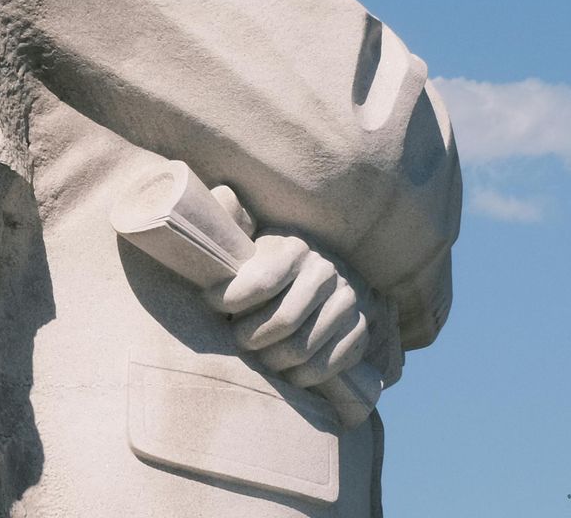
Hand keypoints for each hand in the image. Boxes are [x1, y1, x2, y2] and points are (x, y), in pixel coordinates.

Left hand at [204, 232, 371, 388]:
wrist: (316, 280)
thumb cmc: (267, 263)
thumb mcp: (249, 239)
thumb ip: (231, 220)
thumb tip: (222, 195)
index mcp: (296, 248)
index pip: (263, 280)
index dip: (230, 299)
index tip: (209, 304)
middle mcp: (325, 271)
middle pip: (283, 322)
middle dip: (251, 338)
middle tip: (237, 339)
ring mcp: (347, 300)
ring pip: (303, 348)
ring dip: (275, 361)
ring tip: (259, 357)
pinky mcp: (360, 328)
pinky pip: (330, 363)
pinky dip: (305, 376)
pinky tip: (288, 373)